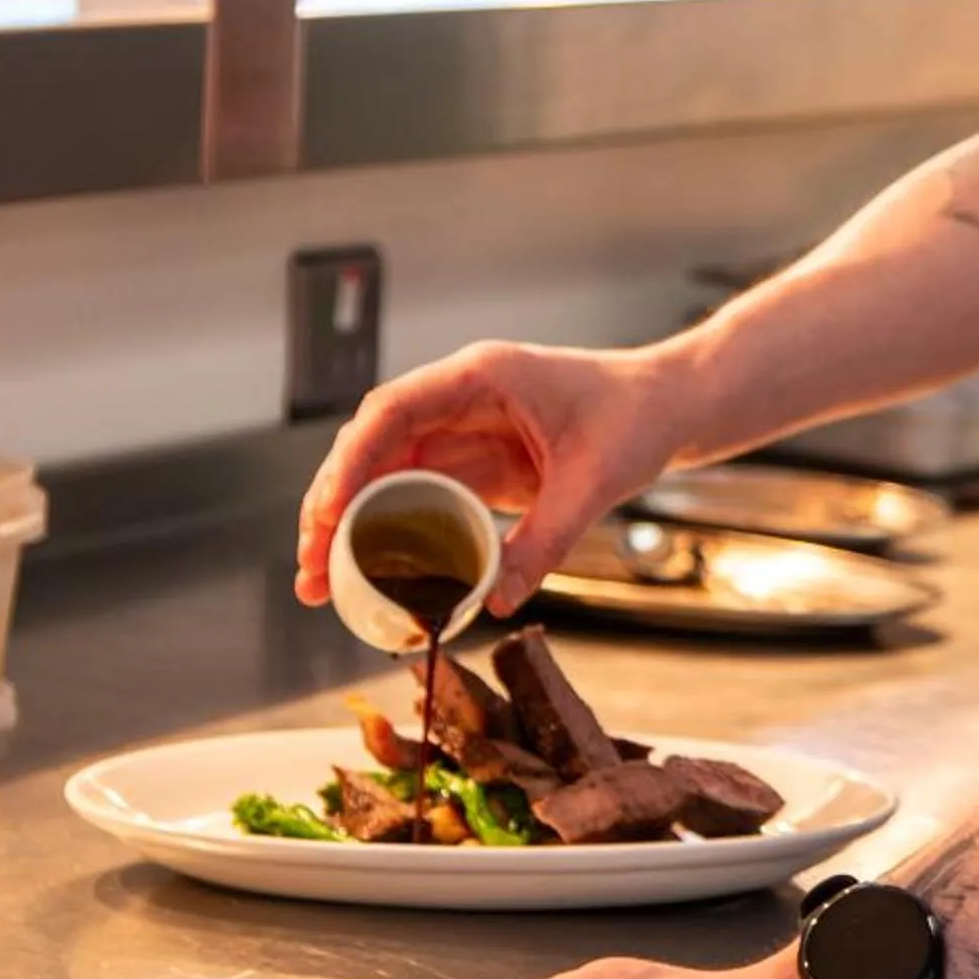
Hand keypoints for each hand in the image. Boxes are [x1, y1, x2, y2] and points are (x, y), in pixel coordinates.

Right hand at [295, 338, 697, 612]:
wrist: (669, 405)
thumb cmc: (637, 418)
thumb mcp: (594, 482)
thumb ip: (545, 540)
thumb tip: (493, 600)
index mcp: (480, 378)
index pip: (392, 410)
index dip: (350, 460)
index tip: (328, 513)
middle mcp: (458, 398)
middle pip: (371, 445)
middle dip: (331, 504)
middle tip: (310, 569)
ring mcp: (461, 428)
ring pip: (382, 472)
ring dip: (348, 523)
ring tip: (319, 584)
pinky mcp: (472, 460)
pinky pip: (414, 492)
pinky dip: (385, 529)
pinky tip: (365, 573)